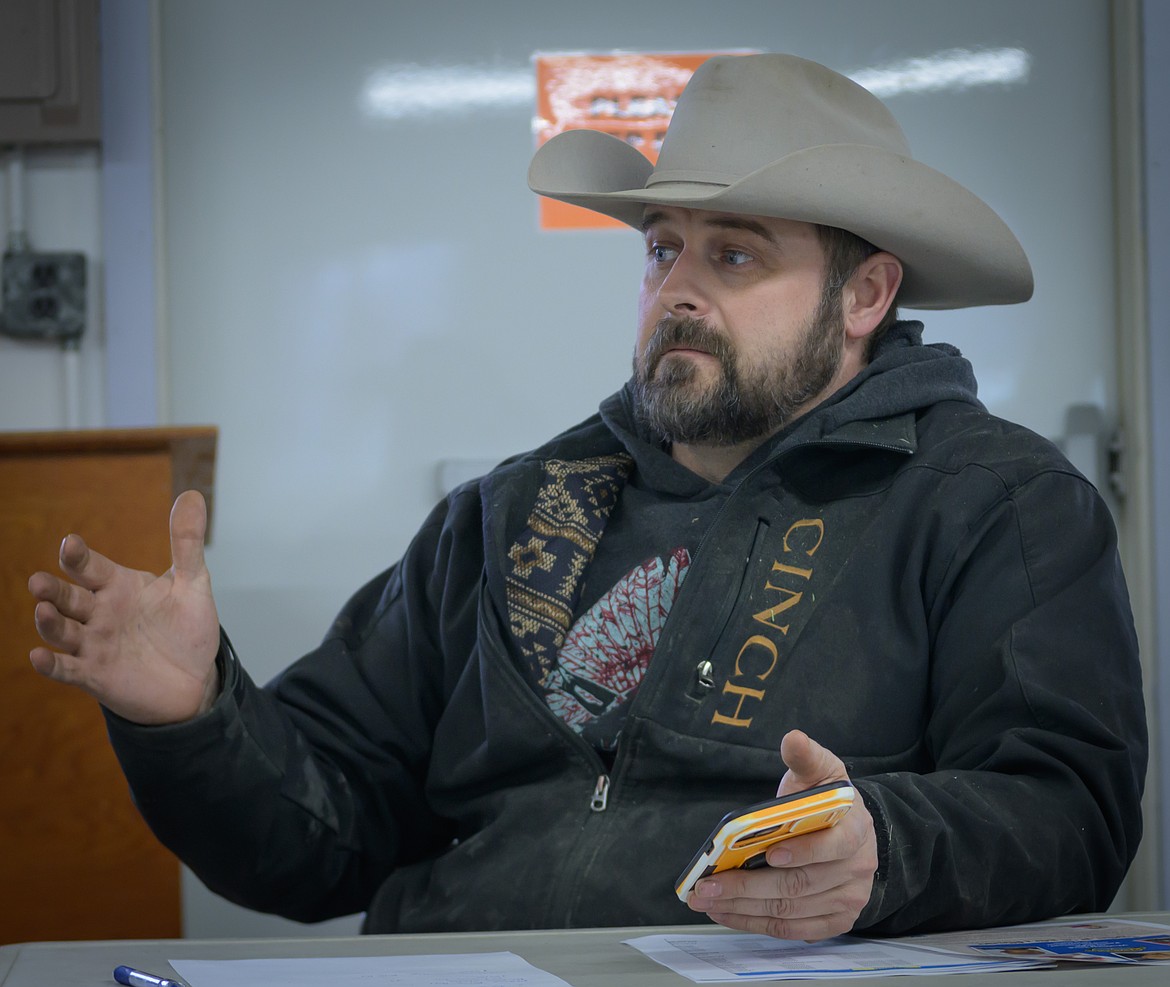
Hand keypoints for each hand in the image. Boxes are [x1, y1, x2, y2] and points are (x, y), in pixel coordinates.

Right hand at [27, 490, 221, 724]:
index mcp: (118, 586)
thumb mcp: (193, 583)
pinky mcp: (95, 675)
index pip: (90, 567)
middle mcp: (99, 612)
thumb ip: (187, 543)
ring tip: (43, 610)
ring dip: (49, 622)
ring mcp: (94, 644)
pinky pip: (67, 669)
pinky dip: (52, 665)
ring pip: (62, 631)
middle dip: (52, 590)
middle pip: (68, 597)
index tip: (70, 544)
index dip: (78, 556)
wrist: (195, 679)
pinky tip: (38, 658)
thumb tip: (193, 494)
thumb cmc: (187, 628)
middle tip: (39, 582)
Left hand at [686, 729, 877, 940]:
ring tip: (707, 900)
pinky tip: (728, 914)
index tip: (769, 853)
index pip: (834, 845)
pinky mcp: (836, 921)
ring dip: (744, 909)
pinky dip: (756, 924)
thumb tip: (793, 739)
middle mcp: (857, 868)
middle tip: (708, 887)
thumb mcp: (820, 770)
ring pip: (790, 911)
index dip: (803, 851)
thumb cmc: (827, 800)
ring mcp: (848, 899)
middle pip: (799, 885)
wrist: (851, 829)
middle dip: (748, 887)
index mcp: (856, 828)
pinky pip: (793, 931)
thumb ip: (806, 756)